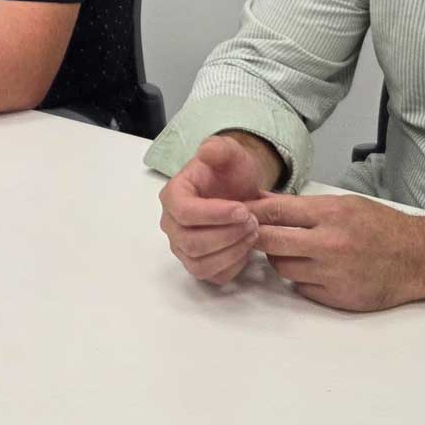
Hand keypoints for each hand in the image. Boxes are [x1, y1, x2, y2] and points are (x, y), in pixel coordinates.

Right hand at [159, 136, 273, 285]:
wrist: (240, 192)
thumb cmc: (232, 173)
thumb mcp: (231, 153)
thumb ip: (220, 149)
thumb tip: (206, 152)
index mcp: (172, 195)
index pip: (184, 212)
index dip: (214, 215)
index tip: (243, 210)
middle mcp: (171, 224)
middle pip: (191, 242)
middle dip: (227, 234)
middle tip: (253, 222)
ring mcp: (182, 248)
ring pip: (200, 264)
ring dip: (232, 251)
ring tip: (253, 233)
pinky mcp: (198, 265)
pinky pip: (212, 276)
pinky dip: (233, 265)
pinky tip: (246, 247)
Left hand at [248, 192, 424, 311]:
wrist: (418, 258)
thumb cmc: (381, 226)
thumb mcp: (345, 204)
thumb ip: (303, 206)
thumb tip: (263, 201)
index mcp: (332, 215)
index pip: (277, 212)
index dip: (252, 212)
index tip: (238, 212)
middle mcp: (330, 244)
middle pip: (270, 242)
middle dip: (256, 237)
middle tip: (251, 234)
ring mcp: (332, 274)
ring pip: (282, 267)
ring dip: (280, 258)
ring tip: (293, 250)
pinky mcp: (337, 298)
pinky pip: (301, 287)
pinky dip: (301, 278)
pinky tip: (314, 269)